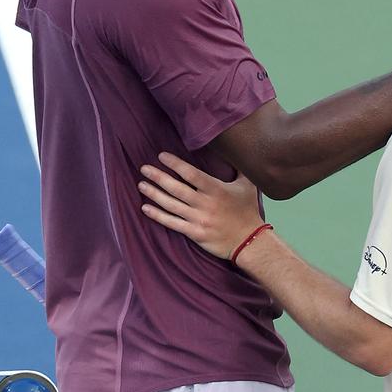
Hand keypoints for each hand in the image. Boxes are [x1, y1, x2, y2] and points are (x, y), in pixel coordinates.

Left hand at [138, 152, 264, 259]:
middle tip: (143, 168)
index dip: (175, 164)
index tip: (162, 156)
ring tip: (141, 185)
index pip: (191, 173)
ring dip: (154, 194)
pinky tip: (145, 209)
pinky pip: (172, 223)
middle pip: (176, 188)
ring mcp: (198, 219)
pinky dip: (158, 216)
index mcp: (216, 189)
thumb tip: (236, 150)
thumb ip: (240, 168)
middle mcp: (205, 204)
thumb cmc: (248, 211)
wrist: (250, 241)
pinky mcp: (195, 233)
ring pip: (171, 205)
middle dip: (158, 177)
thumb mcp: (248, 186)